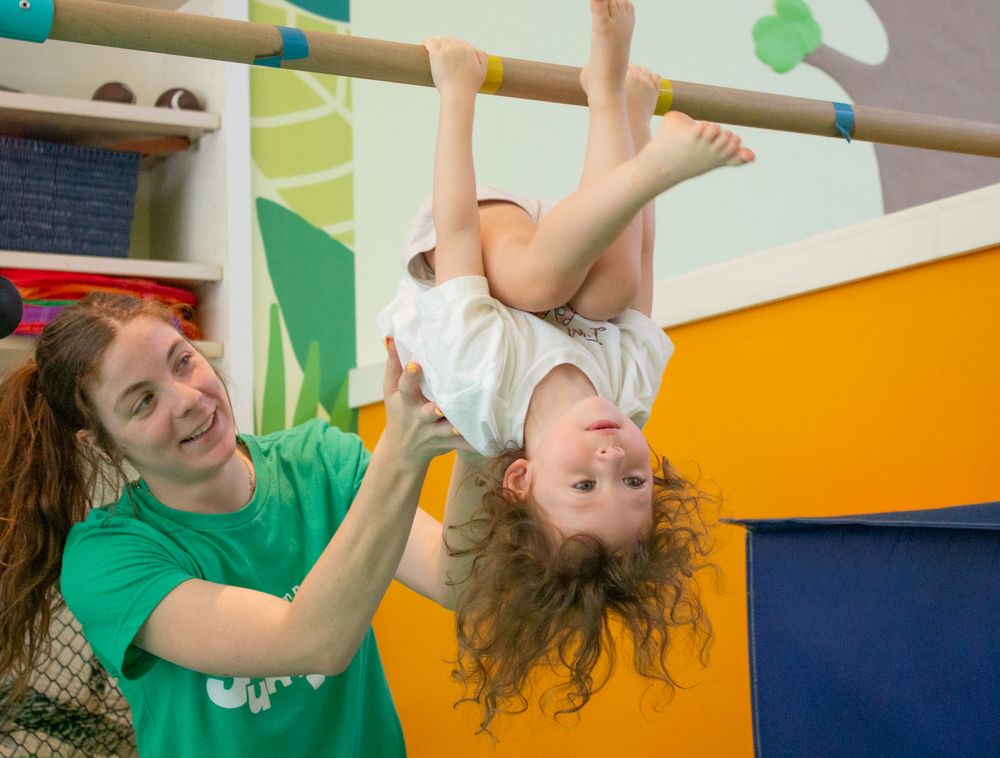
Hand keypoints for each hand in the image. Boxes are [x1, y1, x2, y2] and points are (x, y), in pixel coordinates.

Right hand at [381, 338, 474, 466]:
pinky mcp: (447, 443)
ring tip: (468, 424)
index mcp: (405, 401)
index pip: (404, 387)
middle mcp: (419, 417)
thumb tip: (392, 335)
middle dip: (433, 410)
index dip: (409, 376)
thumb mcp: (390, 389)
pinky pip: (463, 445)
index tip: (416, 364)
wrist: (402, 450)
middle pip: (427, 413)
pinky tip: (490, 440)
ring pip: (447, 431)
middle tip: (440, 407)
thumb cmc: (399, 411)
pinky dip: (474, 443)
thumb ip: (394, 363)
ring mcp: (434, 432)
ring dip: (457, 428)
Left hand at [422, 37, 487, 97]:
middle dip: (444, 46)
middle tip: (438, 54)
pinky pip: (430, 42)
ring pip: (439, 40)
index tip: (447, 54)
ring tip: (430, 50)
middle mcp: (459, 47)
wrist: (459, 95)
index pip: (460, 43)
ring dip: (435, 44)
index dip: (453, 48)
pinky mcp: (437, 54)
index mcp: (469, 50)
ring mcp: (448, 49)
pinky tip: (423, 46)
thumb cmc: (469, 88)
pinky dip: (426, 43)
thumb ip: (482, 59)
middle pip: (449, 41)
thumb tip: (475, 50)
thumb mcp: (482, 72)